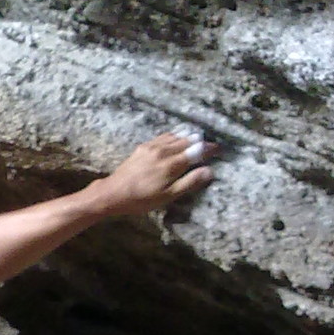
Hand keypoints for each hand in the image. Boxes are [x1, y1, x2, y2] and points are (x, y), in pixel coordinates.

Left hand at [93, 131, 216, 216]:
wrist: (114, 193)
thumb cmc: (142, 199)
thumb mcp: (168, 196)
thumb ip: (190, 182)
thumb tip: (209, 171)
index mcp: (172, 164)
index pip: (197, 150)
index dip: (210, 149)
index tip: (219, 149)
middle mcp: (164, 151)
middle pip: (188, 140)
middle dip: (201, 142)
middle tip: (210, 145)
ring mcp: (153, 146)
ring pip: (176, 135)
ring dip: (189, 136)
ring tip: (198, 138)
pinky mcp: (144, 146)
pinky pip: (164, 136)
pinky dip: (175, 135)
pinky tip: (177, 138)